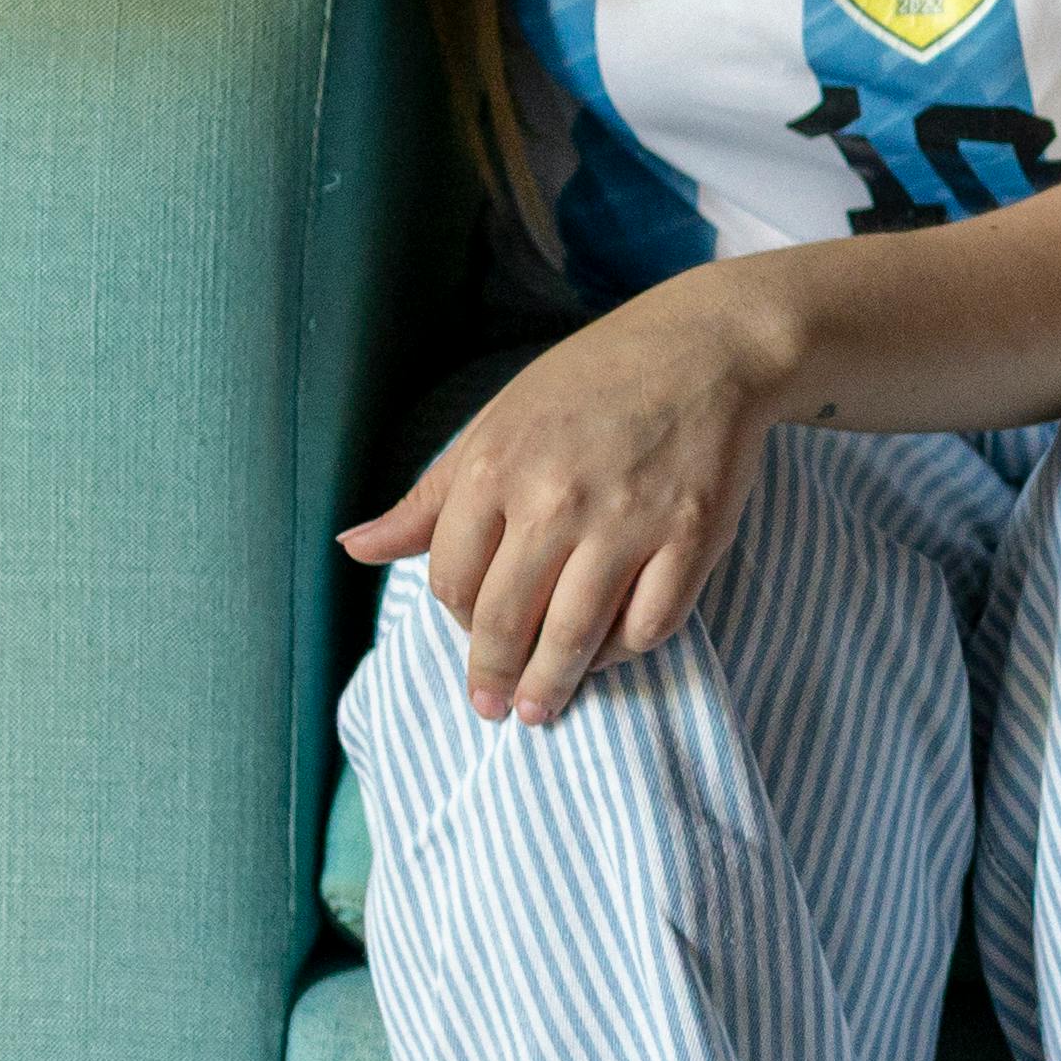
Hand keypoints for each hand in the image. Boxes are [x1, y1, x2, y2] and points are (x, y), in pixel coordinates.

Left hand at [342, 270, 797, 724]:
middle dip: (494, 675)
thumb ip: (429, 499)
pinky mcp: (692, 536)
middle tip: (493, 707)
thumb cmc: (592, 382)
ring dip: (551, 685)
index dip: (453, 621)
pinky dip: (626, 651)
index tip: (468, 636)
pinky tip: (609, 654)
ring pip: (573, 635)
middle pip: (505, 620)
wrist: (706, 348)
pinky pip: (651, 622)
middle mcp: (555, 499)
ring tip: (540, 712)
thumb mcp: (495, 425)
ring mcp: (628, 522)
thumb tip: (354, 549)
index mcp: (493, 468)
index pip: (451, 580)